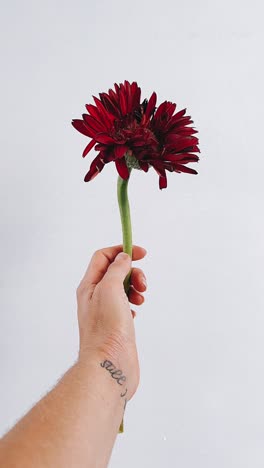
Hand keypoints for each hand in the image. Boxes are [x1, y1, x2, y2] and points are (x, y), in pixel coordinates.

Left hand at [76, 245, 146, 399]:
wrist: (109, 366)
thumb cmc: (106, 330)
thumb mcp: (110, 290)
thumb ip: (116, 269)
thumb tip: (123, 257)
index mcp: (89, 286)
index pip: (103, 257)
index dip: (121, 250)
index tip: (141, 253)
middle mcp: (96, 297)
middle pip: (115, 271)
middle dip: (133, 272)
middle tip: (142, 284)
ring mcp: (106, 312)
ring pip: (123, 288)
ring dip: (136, 288)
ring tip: (141, 300)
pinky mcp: (117, 325)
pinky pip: (127, 305)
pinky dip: (134, 304)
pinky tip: (135, 313)